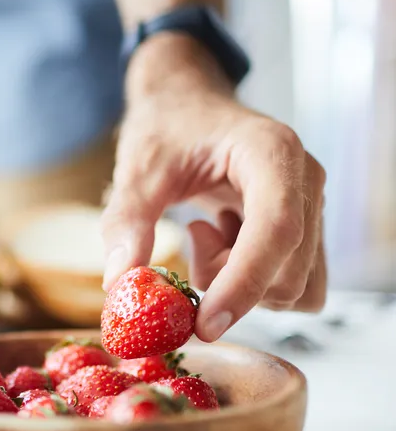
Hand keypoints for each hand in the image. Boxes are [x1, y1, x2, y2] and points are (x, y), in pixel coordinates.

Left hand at [101, 34, 326, 341]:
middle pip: (287, 271)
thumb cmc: (166, 129)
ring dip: (240, 284)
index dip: (244, 283)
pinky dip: (252, 283)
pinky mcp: (305, 231)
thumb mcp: (137, 169)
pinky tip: (224, 241)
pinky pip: (292, 285)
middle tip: (192, 240)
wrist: (186, 106)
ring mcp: (312, 208)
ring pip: (293, 287)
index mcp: (273, 153)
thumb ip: (126, 222)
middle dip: (229, 282)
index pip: (277, 230)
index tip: (204, 324)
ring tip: (207, 235)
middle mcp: (307, 181)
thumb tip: (118, 285)